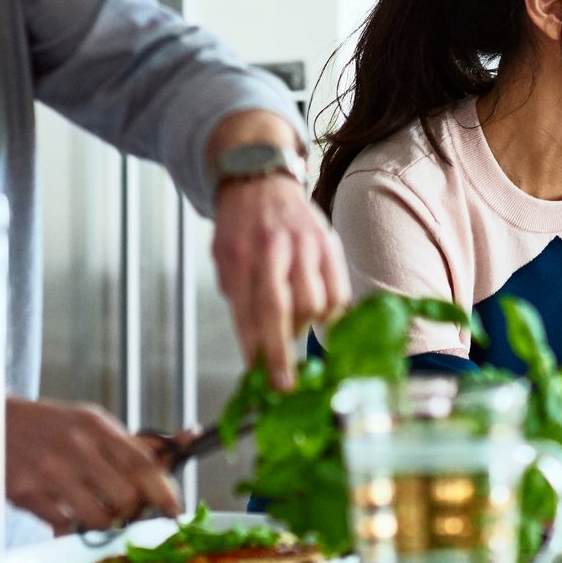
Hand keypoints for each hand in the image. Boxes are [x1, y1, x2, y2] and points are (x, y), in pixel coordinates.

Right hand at [5, 399, 180, 535]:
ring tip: (96, 512)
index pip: (142, 462)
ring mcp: (49, 471)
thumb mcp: (90, 425)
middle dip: (132, 511)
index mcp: (95, 425)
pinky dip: (70, 526)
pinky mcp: (26, 494)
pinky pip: (64, 525)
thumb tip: (189, 437)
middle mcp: (75, 446)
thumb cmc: (50, 428)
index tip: (175, 510)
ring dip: (104, 523)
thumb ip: (133, 442)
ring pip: (98, 517)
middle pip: (125, 496)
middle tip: (128, 512)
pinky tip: (65, 511)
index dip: (163, 490)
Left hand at [210, 173, 350, 390]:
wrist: (260, 180)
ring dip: (302, 328)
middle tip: (283, 383)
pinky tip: (316, 314)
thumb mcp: (224, 259)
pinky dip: (329, 313)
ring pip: (313, 303)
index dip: (254, 348)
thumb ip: (238, 299)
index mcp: (239, 253)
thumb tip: (255, 349)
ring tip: (292, 327)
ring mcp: (305, 244)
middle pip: (281, 309)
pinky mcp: (329, 243)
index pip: (247, 311)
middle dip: (281, 353)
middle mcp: (273, 247)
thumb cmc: (239, 226)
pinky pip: (337, 291)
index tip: (260, 378)